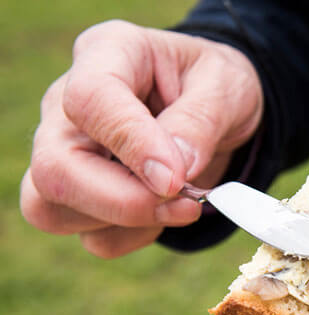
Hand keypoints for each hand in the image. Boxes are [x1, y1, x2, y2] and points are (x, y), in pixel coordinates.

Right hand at [20, 20, 262, 257]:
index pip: (89, 100)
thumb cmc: (216, 85)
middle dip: (124, 201)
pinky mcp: (79, 194)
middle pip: (55, 167)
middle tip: (186, 203)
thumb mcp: (225, 87)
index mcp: (109, 53)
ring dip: (128, 223)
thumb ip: (199, 122)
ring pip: (53, 209)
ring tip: (183, 203)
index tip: (176, 177)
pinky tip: (165, 213)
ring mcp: (66, 152)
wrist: (217, 109)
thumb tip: (173, 174)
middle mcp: (69, 104)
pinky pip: (90, 237)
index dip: (130, 143)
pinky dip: (133, 237)